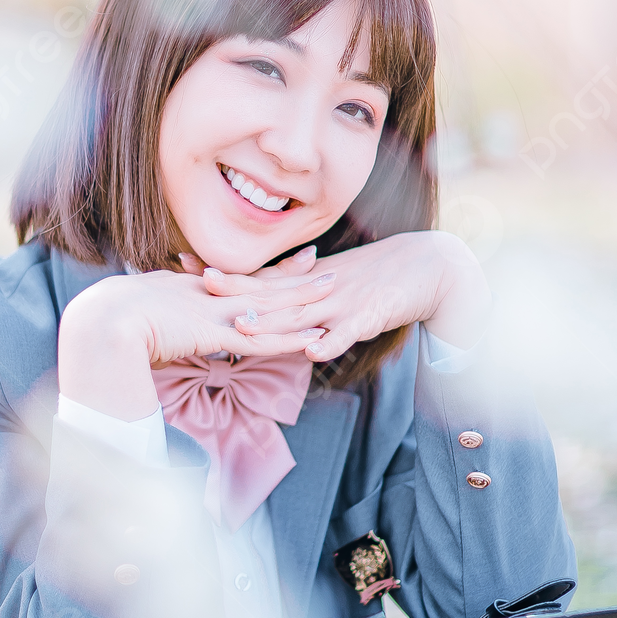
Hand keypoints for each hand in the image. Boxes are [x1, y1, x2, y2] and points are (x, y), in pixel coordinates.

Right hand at [57, 263, 335, 418]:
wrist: (104, 322)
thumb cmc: (109, 323)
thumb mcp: (136, 317)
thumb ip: (154, 322)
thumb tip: (153, 332)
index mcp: (188, 290)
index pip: (235, 279)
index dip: (262, 273)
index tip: (286, 261)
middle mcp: (207, 296)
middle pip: (259, 284)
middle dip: (292, 277)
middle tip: (322, 264)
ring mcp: (214, 313)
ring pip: (270, 307)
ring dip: (303, 301)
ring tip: (334, 290)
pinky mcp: (217, 335)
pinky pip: (264, 338)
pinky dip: (291, 338)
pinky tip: (314, 337)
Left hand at [193, 232, 490, 362]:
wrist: (428, 266)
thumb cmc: (376, 277)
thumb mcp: (330, 282)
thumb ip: (297, 295)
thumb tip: (259, 309)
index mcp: (307, 281)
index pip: (260, 279)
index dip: (227, 276)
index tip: (188, 265)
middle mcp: (318, 289)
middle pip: (272, 293)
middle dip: (237, 292)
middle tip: (200, 285)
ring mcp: (342, 303)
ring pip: (303, 315)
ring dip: (273, 322)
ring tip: (242, 328)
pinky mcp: (370, 318)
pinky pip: (348, 333)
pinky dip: (331, 342)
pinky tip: (313, 352)